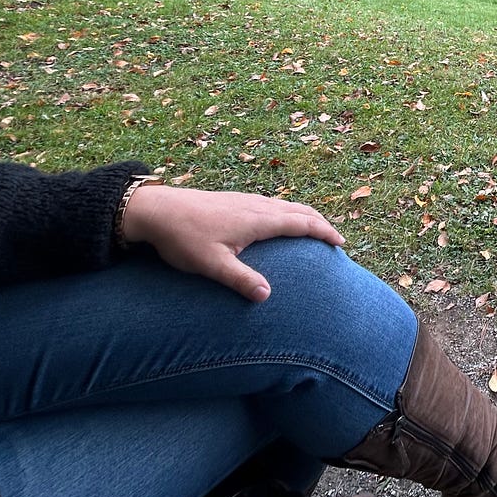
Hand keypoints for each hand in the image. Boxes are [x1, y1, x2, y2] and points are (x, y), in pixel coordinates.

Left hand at [120, 186, 345, 301]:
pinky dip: (288, 211)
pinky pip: (273, 202)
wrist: (156, 209)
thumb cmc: (183, 238)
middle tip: (335, 237)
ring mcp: (246, 200)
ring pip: (286, 204)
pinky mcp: (235, 199)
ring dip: (305, 215)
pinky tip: (279, 220)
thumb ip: (240, 280)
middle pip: (299, 209)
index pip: (301, 223)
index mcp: (258, 220)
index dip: (324, 232)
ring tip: (314, 228)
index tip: (341, 242)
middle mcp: (257, 205)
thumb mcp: (212, 265)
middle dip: (320, 222)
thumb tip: (267, 296)